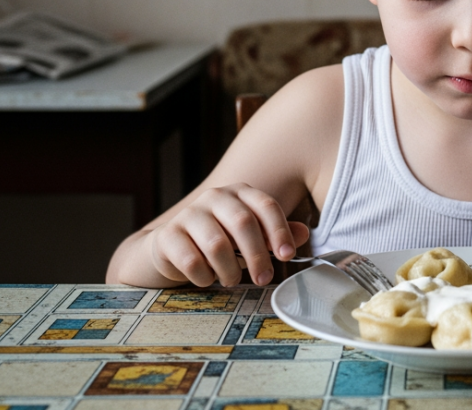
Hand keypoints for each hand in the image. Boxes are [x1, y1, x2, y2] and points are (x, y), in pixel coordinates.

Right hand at [146, 183, 309, 286]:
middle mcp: (215, 197)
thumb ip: (275, 234)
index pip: (266, 206)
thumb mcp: (251, 237)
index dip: (280, 231)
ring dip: (230, 270)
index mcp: (239, 193)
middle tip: (264, 279)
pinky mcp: (167, 235)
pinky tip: (207, 279)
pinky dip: (204, 276)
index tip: (287, 256)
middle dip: (258, 256)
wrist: (171, 248)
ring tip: (231, 280)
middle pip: (243, 223)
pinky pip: (191, 260)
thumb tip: (304, 233)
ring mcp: (189, 213)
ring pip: (217, 244)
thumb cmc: (220, 241)